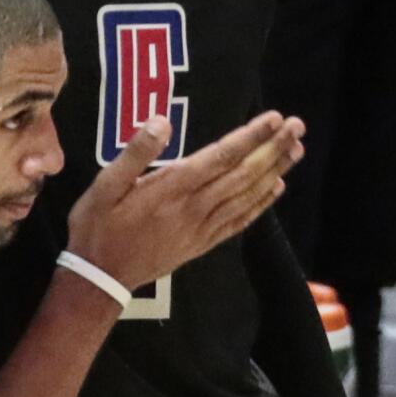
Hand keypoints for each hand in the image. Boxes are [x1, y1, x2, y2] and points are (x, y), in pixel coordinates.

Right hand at [67, 110, 304, 292]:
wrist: (100, 278)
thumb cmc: (98, 226)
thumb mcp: (104, 186)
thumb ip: (134, 153)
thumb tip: (161, 122)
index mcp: (171, 188)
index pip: (221, 157)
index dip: (250, 136)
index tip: (274, 118)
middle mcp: (194, 207)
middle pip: (242, 174)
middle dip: (272, 148)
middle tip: (298, 126)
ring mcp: (201, 228)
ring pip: (246, 196)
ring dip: (274, 171)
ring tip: (295, 151)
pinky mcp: (202, 243)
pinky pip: (239, 222)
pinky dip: (260, 205)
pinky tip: (276, 190)